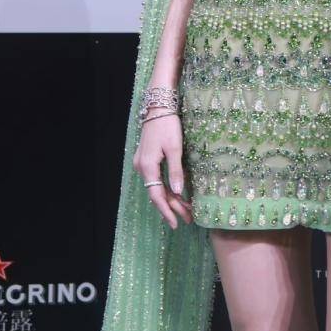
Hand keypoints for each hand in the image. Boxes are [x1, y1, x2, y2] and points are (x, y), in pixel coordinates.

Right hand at [132, 111, 192, 229]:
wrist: (158, 107)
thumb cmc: (168, 125)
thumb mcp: (174, 149)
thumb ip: (176, 171)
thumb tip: (179, 192)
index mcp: (147, 167)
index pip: (157, 195)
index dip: (167, 211)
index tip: (176, 223)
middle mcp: (142, 168)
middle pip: (157, 193)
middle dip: (173, 207)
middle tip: (188, 219)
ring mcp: (143, 164)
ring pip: (158, 187)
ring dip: (172, 199)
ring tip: (187, 210)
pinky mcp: (147, 159)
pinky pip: (157, 179)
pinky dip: (168, 188)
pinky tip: (178, 194)